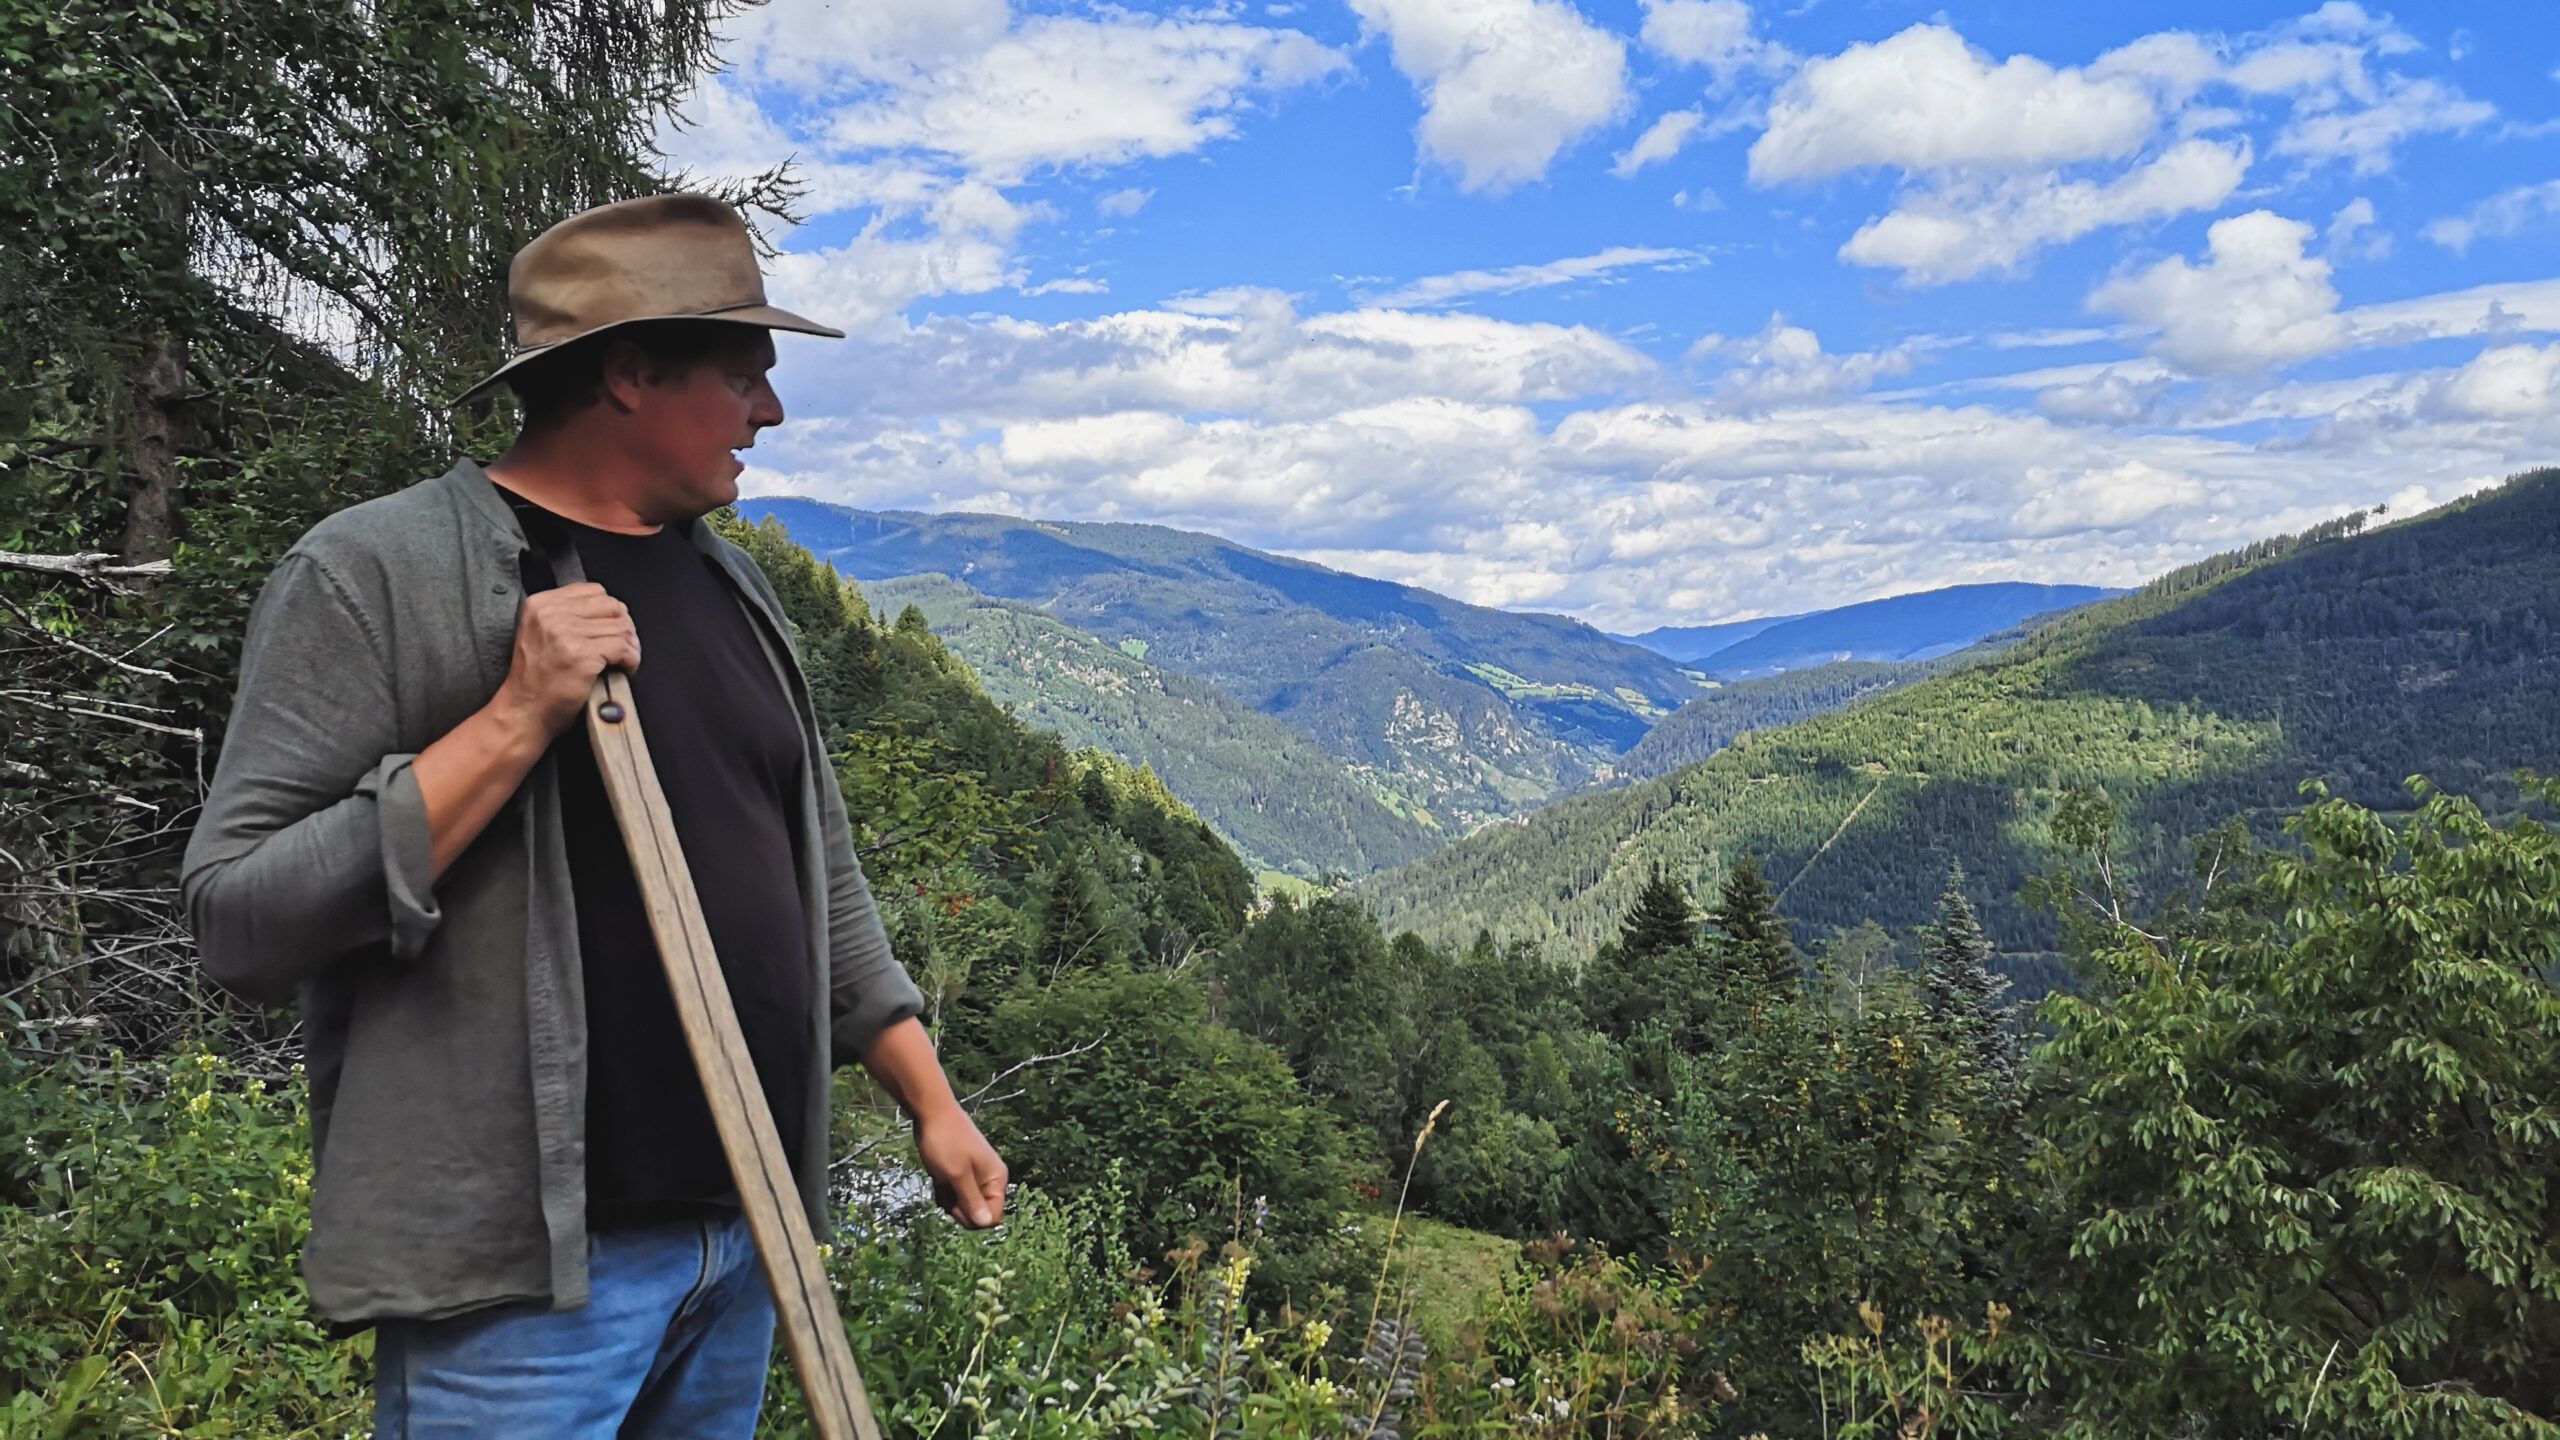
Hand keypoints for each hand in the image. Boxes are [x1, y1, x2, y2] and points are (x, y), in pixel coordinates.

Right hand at [495, 582, 639, 736]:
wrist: (524, 710)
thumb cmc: (535, 678)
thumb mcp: (539, 633)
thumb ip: (566, 615)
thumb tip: (609, 611)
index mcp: (541, 604)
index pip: (594, 591)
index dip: (610, 611)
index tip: (612, 628)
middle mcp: (551, 615)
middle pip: (612, 607)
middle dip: (625, 627)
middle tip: (625, 645)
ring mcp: (567, 634)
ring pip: (621, 627)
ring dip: (631, 645)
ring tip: (626, 659)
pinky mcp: (582, 656)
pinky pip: (623, 648)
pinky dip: (631, 659)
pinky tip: (626, 668)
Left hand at [915, 1105, 1006, 1228]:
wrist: (932, 1112)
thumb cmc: (946, 1143)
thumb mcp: (956, 1175)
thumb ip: (971, 1200)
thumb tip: (987, 1224)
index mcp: (996, 1180)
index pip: (992, 1217)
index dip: (972, 1218)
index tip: (956, 1203)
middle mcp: (990, 1180)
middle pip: (978, 1213)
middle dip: (959, 1209)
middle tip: (946, 1190)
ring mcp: (975, 1176)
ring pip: (964, 1204)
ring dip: (949, 1200)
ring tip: (940, 1181)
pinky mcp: (962, 1173)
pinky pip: (956, 1194)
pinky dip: (945, 1191)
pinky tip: (937, 1179)